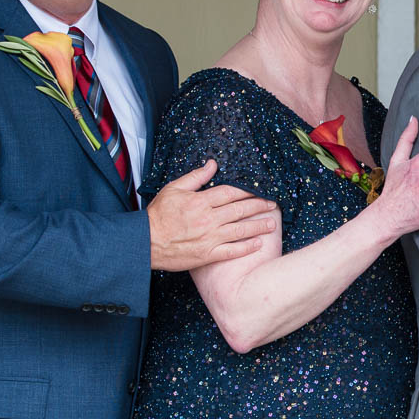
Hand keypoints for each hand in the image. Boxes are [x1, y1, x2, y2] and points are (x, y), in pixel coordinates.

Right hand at [148, 160, 278, 271]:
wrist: (145, 242)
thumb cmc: (158, 215)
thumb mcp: (174, 189)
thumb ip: (195, 177)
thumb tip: (212, 164)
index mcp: (200, 201)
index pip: (231, 193)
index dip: (248, 191)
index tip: (260, 190)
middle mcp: (208, 219)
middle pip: (240, 210)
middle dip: (259, 206)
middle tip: (273, 205)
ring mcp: (209, 238)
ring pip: (240, 230)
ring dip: (258, 226)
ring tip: (272, 224)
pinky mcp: (207, 255)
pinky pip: (232, 251)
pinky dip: (246, 247)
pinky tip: (258, 244)